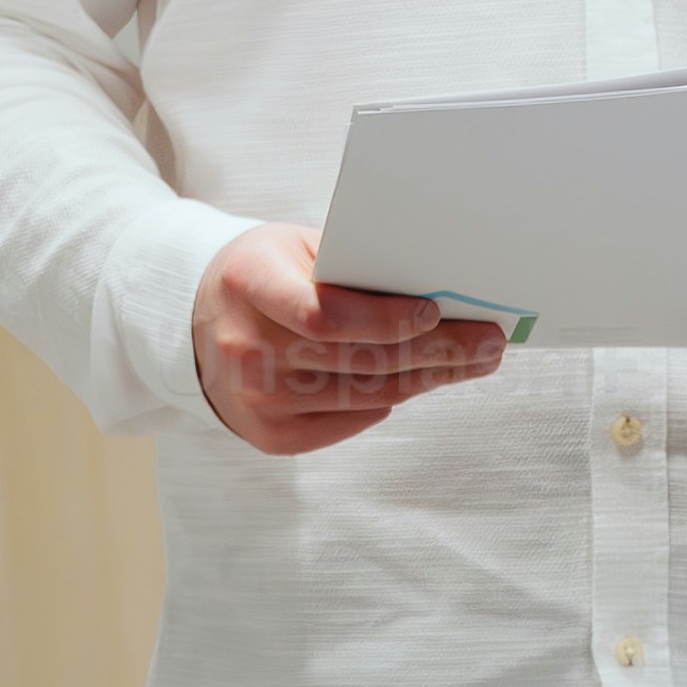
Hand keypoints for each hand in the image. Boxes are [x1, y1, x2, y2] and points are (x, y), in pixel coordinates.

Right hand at [198, 224, 504, 457]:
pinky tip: (419, 380)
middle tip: (489, 342)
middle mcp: (247, 349)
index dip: (385, 319)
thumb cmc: (265, 275)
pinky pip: (351, 421)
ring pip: (367, 395)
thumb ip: (352, 266)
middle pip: (362, 360)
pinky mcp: (272, 437)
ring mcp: (257, 401)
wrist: (197, 322)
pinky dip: (388, 400)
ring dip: (429, 378)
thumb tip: (440, 286)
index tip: (435, 311)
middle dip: (438, 351)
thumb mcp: (294, 249)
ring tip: (473, 360)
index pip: (325, 315)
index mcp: (250, 285)